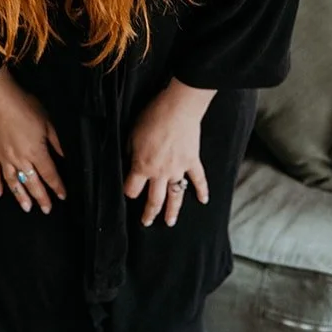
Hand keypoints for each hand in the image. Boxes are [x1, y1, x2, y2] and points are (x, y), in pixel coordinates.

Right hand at [0, 67, 66, 213]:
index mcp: (36, 152)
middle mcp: (20, 159)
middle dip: (41, 197)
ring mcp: (3, 158)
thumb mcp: (47, 121)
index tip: (62, 195)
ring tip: (26, 207)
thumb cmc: (23, 105)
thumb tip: (64, 156)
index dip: (57, 186)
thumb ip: (56, 142)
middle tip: (46, 209)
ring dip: (20, 196)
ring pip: (14, 182)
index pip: (50, 174)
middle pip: (32, 183)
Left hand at [125, 78, 215, 226]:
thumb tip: (131, 162)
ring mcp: (178, 169)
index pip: (132, 189)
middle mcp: (160, 173)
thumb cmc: (152, 117)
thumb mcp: (132, 135)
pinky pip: (198, 179)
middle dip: (149, 213)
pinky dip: (202, 190)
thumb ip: (130, 153)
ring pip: (175, 196)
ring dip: (173, 211)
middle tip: (146, 222)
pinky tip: (203, 200)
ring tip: (170, 222)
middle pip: (154, 200)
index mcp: (143, 167)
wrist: (177, 108)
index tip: (128, 192)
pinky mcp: (192, 162)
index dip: (128, 191)